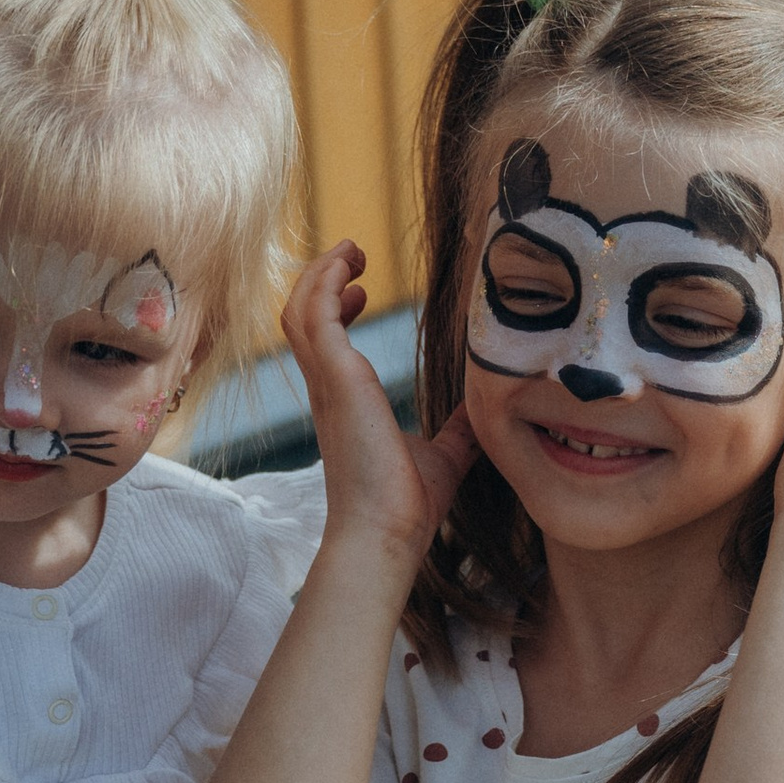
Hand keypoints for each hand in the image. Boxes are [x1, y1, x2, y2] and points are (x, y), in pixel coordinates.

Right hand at [282, 243, 475, 554]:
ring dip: (320, 272)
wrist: (386, 533)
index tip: (359, 292)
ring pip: (299, 309)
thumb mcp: (443, 457)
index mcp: (343, 404)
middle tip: (353, 255)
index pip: (322, 343)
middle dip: (322, 279)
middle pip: (302, 317)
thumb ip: (456, 432)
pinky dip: (326, 281)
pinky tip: (349, 264)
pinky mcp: (335, 377)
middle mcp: (327, 390)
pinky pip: (315, 313)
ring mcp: (326, 382)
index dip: (334, 308)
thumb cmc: (406, 506)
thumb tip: (484, 415)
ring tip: (350, 249)